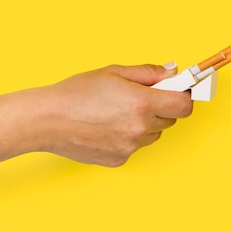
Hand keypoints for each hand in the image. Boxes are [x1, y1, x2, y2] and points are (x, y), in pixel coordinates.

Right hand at [39, 63, 192, 166]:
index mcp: (142, 103)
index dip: (183, 97)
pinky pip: (136, 146)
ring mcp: (130, 147)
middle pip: (171, 119)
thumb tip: (172, 71)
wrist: (46, 120)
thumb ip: (149, 73)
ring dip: (146, 124)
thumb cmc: (76, 93)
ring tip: (119, 112)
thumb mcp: (115, 72)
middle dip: (161, 107)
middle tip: (140, 98)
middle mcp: (139, 128)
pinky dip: (129, 137)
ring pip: (154, 134)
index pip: (184, 106)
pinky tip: (109, 126)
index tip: (178, 91)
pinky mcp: (119, 160)